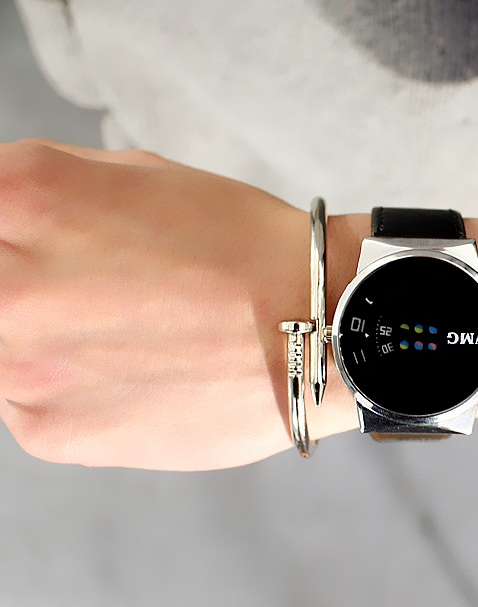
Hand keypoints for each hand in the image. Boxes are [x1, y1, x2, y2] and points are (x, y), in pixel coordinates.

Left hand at [0, 139, 315, 469]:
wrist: (318, 330)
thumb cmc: (245, 249)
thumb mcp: (143, 176)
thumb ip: (50, 189)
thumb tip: (5, 218)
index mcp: (25, 197)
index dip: (15, 234)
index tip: (39, 252)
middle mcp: (5, 284)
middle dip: (31, 284)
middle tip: (94, 294)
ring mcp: (22, 365)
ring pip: (1, 346)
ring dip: (42, 337)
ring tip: (123, 332)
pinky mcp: (50, 431)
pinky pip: (25, 401)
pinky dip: (67, 386)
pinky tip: (132, 371)